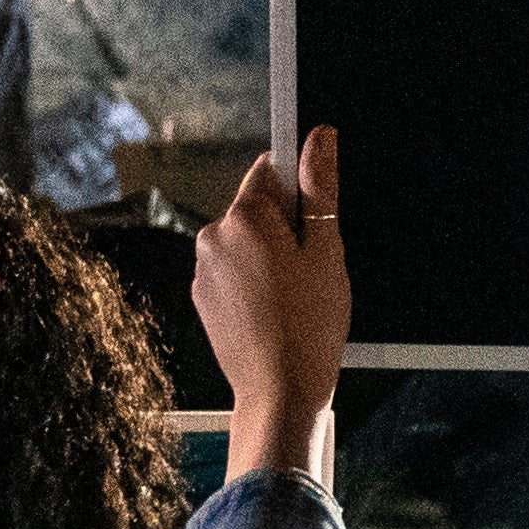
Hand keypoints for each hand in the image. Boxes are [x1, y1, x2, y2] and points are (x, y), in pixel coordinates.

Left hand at [200, 125, 350, 485]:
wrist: (279, 392)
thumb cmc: (309, 327)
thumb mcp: (327, 251)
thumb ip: (320, 187)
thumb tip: (319, 136)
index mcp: (244, 218)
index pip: (270, 172)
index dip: (298, 193)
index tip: (313, 221)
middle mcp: (213, 237)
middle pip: (255, 209)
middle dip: (283, 228)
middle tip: (310, 268)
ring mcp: (203, 270)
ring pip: (244, 243)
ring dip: (267, 256)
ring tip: (293, 296)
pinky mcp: (201, 297)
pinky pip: (232, 272)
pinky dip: (252, 282)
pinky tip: (274, 311)